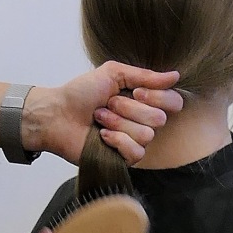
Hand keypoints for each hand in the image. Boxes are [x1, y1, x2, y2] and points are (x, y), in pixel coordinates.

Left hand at [26, 62, 182, 163]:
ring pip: (146, 135)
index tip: (135, 92)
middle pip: (159, 119)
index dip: (158, 97)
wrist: (57, 113)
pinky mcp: (123, 158)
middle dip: (129, 108)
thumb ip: (145, 76)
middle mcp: (142, 120)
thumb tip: (175, 76)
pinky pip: (136, 152)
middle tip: (108, 104)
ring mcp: (133, 141)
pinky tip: (102, 136)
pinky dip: (117, 141)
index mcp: (143, 100)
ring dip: (118, 123)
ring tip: (100, 118)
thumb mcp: (113, 74)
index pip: (174, 102)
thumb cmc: (81, 92)